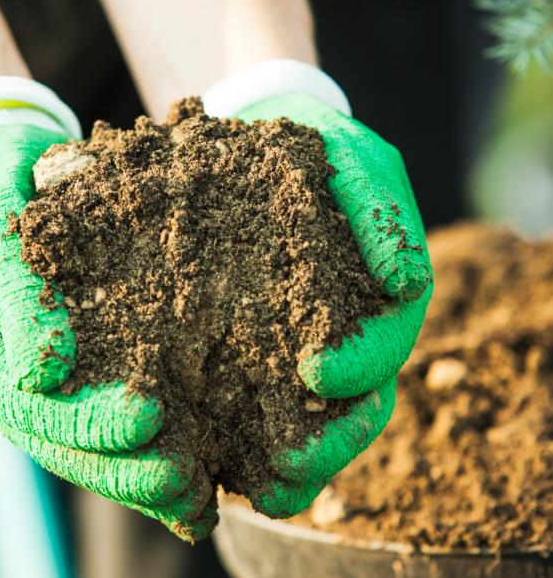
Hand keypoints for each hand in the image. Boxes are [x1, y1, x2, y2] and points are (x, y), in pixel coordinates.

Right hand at [0, 117, 214, 540]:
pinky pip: (119, 407)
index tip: (147, 419)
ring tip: (200, 488)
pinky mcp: (90, 360)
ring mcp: (51, 376)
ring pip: (93, 442)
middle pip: (64, 442)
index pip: (25, 404)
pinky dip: (159, 438)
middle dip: (124, 466)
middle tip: (185, 479)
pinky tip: (204, 457)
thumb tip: (41, 373)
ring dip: (143, 471)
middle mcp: (12, 377)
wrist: (8, 161)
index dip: (84, 420)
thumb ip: (12, 284)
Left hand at [216, 88, 432, 517]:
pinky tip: (218, 460)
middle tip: (286, 461)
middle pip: (354, 404)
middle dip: (328, 439)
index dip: (360, 365)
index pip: (384, 345)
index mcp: (378, 298)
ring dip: (292, 458)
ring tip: (257, 481)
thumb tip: (405, 281)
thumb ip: (382, 213)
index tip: (314, 371)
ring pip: (312, 421)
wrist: (256, 141)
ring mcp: (300, 347)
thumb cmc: (314, 150)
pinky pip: (258, 406)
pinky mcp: (253, 351)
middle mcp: (345, 334)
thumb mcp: (354, 161)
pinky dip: (246, 439)